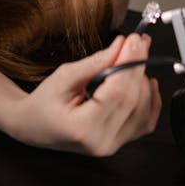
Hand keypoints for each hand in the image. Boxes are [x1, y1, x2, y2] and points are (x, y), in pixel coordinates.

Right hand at [15, 33, 160, 155]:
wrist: (33, 125)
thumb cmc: (43, 103)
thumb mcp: (64, 76)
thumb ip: (96, 62)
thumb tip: (122, 46)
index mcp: (83, 128)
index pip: (117, 92)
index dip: (129, 62)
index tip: (133, 40)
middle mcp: (101, 142)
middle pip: (133, 99)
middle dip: (138, 65)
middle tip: (138, 41)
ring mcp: (112, 145)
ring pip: (143, 109)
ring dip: (143, 79)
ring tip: (135, 58)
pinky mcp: (118, 142)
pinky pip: (144, 122)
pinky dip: (151, 100)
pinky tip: (147, 82)